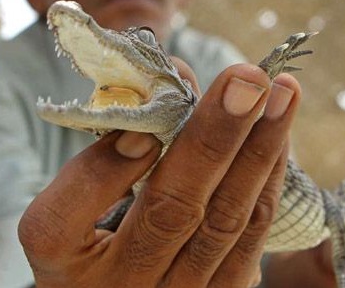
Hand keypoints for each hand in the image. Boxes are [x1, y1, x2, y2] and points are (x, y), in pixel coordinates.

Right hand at [18, 63, 300, 287]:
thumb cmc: (87, 240)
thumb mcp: (68, 207)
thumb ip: (103, 156)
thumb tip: (169, 86)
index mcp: (62, 260)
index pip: (67, 216)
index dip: (105, 171)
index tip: (140, 131)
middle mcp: (121, 286)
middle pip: (170, 210)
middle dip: (214, 136)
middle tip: (247, 79)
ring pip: (225, 222)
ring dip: (258, 150)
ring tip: (282, 93)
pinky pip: (253, 238)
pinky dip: (268, 180)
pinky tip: (279, 135)